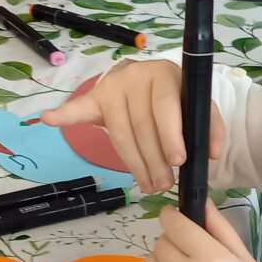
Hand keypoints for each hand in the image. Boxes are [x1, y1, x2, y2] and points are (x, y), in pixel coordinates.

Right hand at [41, 60, 225, 192]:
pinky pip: (79, 108)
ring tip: (147, 186)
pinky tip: (48, 118)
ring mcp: (112, 86)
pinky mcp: (95, 98)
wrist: (149, 82)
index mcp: (165, 74)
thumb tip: (213, 153)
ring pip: (120, 132)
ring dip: (133, 163)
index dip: (171, 135)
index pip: (166, 106)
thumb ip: (208, 127)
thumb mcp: (197, 108)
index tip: (177, 162)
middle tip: (164, 186)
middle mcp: (136, 75)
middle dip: (154, 160)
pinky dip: (63, 115)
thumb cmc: (177, 101)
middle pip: (142, 125)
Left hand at [140, 201, 261, 261]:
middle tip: (186, 251)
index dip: (171, 216)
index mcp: (211, 260)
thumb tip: (201, 202)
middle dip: (171, 241)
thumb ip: (220, 228)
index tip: (172, 215)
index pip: (176, 226)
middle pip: (161, 243)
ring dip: (160, 261)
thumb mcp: (245, 259)